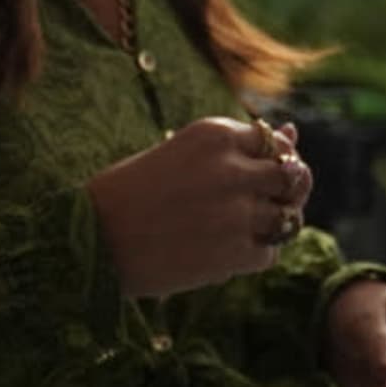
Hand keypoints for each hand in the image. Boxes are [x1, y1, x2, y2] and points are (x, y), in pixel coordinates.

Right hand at [86, 116, 311, 297]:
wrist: (91, 240)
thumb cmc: (136, 192)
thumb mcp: (186, 154)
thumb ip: (240, 146)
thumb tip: (294, 131)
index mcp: (216, 134)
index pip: (277, 143)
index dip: (269, 164)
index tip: (243, 179)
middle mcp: (232, 168)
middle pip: (293, 177)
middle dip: (281, 193)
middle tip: (248, 207)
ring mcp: (237, 212)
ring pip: (287, 217)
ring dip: (267, 227)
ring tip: (228, 230)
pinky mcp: (234, 252)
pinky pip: (269, 253)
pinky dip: (252, 256)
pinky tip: (219, 251)